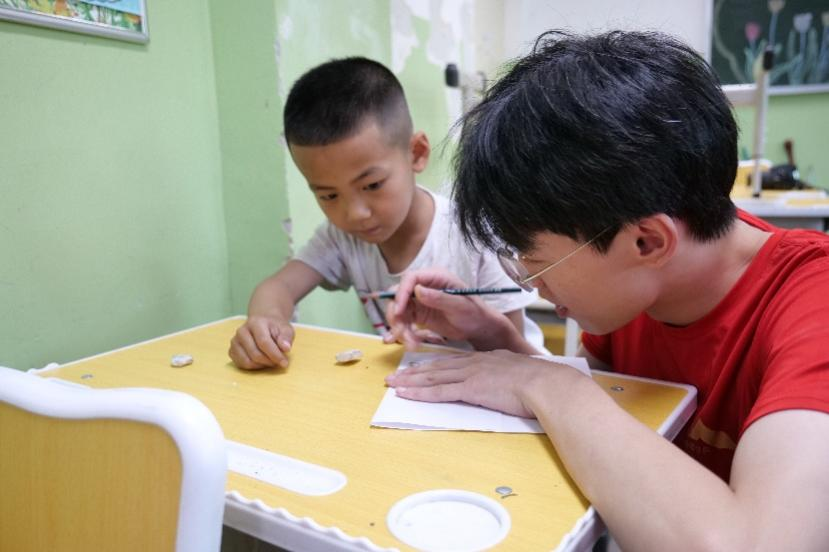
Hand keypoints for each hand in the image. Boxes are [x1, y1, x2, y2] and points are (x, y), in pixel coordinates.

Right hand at [229, 316, 293, 368]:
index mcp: (255, 323)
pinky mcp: (232, 350)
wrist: (263, 322)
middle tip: (279, 362)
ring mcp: (234, 341)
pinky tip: (261, 362)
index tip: (284, 363)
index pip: (264, 342)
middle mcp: (242, 331)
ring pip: (247, 361)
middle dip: (269, 362)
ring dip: (262, 365)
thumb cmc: (275, 328)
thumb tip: (286, 348)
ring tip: (270, 360)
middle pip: (255, 354)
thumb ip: (286, 337)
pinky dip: (253, 367)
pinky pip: (241, 364)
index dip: (275, 355)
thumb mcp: (286, 329)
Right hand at [385, 268, 512, 349]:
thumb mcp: (460, 305)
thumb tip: (418, 290)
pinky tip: (411, 343)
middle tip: (400, 332)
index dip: (401, 293)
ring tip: (411, 343)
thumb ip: (439, 298)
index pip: (410, 279)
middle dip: (396, 314)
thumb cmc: (474, 313)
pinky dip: (404, 333)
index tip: (399, 312)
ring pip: (398, 311)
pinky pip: (404, 322)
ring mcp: (419, 301)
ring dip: (400, 327)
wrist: (478, 328)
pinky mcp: (418, 315)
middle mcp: (424, 286)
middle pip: (398, 295)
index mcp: (435, 277)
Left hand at [385, 350, 582, 417]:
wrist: (547, 384)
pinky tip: (406, 395)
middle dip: (414, 372)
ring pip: (434, 377)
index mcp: (487, 359)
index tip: (420, 368)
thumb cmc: (542, 384)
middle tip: (396, 376)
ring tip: (392, 384)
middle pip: (438, 367)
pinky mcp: (471, 388)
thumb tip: (509, 385)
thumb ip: (509, 376)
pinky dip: (420, 393)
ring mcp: (471, 374)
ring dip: (410, 382)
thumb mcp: (521, 374)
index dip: (434, 365)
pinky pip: (440, 391)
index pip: (454, 361)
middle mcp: (475, 363)